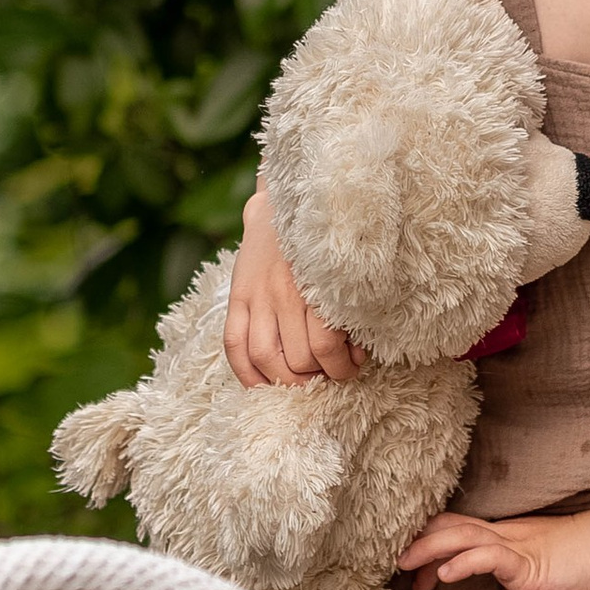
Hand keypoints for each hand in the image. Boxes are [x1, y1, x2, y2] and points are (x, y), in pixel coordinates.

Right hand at [222, 188, 362, 387]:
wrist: (282, 205)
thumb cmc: (321, 244)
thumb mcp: (343, 271)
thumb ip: (350, 311)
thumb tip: (356, 354)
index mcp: (316, 285)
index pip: (325, 347)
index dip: (342, 368)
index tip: (351, 367)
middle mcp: (283, 292)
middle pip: (298, 358)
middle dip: (319, 376)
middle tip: (329, 374)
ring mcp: (256, 296)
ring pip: (265, 358)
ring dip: (286, 381)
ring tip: (301, 380)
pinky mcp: (237, 297)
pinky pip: (233, 346)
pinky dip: (246, 373)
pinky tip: (262, 384)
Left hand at [397, 501, 589, 589]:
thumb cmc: (587, 563)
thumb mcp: (547, 584)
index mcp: (507, 539)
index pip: (459, 533)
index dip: (433, 547)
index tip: (416, 573)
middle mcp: (506, 537)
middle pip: (452, 528)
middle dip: (420, 544)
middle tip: (396, 565)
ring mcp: (517, 547)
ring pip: (463, 537)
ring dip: (431, 549)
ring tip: (407, 563)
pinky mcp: (530, 562)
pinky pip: (491, 557)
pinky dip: (465, 562)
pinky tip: (448, 574)